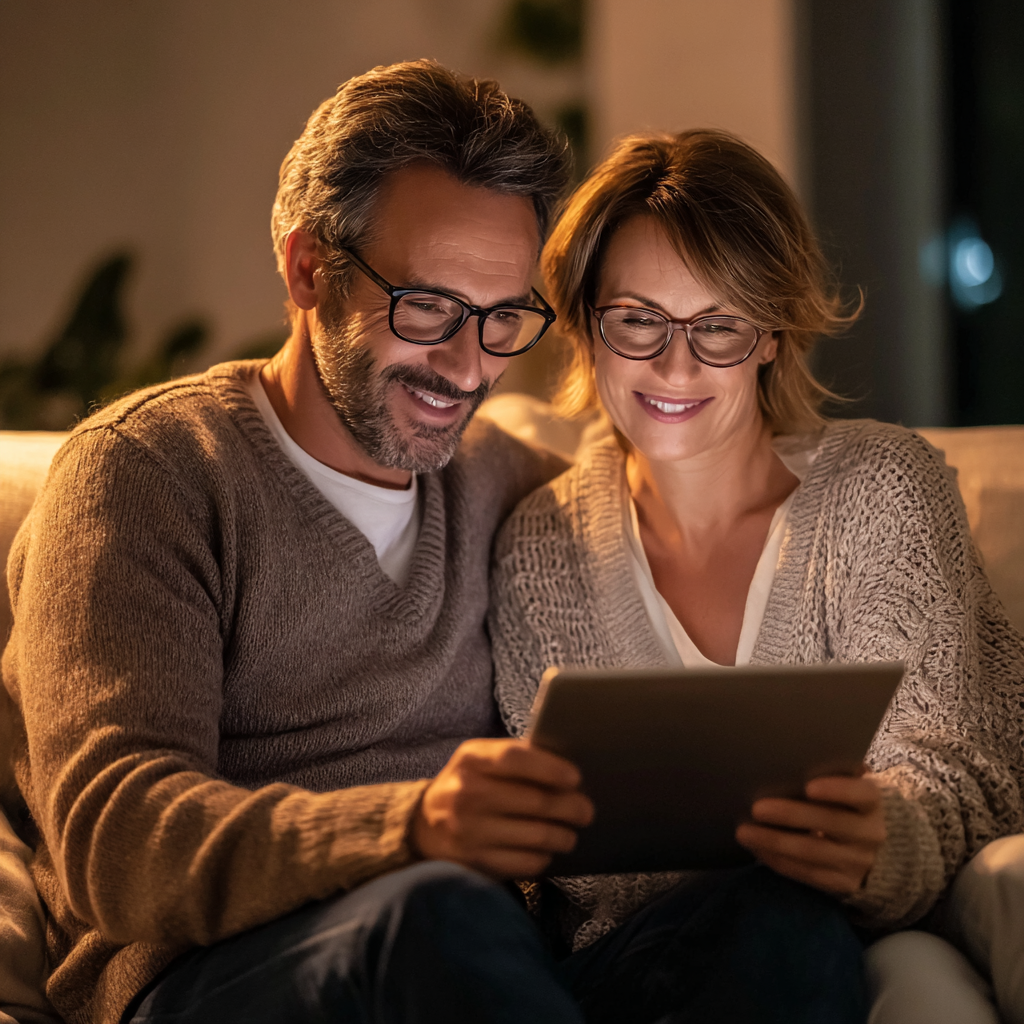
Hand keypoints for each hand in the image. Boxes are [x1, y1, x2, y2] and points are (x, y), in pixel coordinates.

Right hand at [411, 738, 593, 878]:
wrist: (423, 826)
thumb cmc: (467, 785)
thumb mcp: (479, 761)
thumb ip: (515, 759)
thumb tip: (567, 771)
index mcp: (470, 759)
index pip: (515, 759)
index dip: (550, 768)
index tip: (576, 778)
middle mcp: (465, 793)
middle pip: (535, 801)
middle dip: (571, 807)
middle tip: (586, 810)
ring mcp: (468, 831)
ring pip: (537, 835)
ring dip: (564, 835)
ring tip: (570, 832)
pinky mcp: (475, 863)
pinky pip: (527, 863)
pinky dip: (544, 856)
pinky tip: (546, 849)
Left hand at [735, 773, 885, 894]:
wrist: (874, 850)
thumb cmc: (845, 805)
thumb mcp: (848, 788)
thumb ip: (831, 775)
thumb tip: (789, 758)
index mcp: (873, 803)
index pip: (861, 794)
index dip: (838, 790)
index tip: (809, 786)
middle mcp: (871, 833)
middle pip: (830, 822)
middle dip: (791, 815)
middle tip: (757, 808)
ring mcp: (858, 862)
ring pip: (813, 852)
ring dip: (775, 842)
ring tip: (744, 832)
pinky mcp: (843, 884)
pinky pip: (807, 874)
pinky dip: (778, 861)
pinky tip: (757, 849)